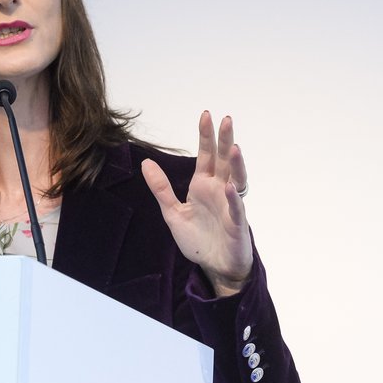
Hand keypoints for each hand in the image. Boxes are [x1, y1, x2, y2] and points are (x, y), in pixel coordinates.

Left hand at [141, 111, 252, 297]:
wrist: (214, 267)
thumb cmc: (198, 240)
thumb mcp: (173, 213)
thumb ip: (161, 188)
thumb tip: (145, 163)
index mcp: (204, 186)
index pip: (206, 156)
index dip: (206, 137)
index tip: (205, 115)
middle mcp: (220, 191)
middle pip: (224, 161)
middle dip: (224, 140)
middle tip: (226, 119)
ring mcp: (230, 206)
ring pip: (236, 180)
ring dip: (236, 164)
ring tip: (234, 146)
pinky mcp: (236, 225)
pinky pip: (236, 209)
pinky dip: (233, 199)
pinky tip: (229, 188)